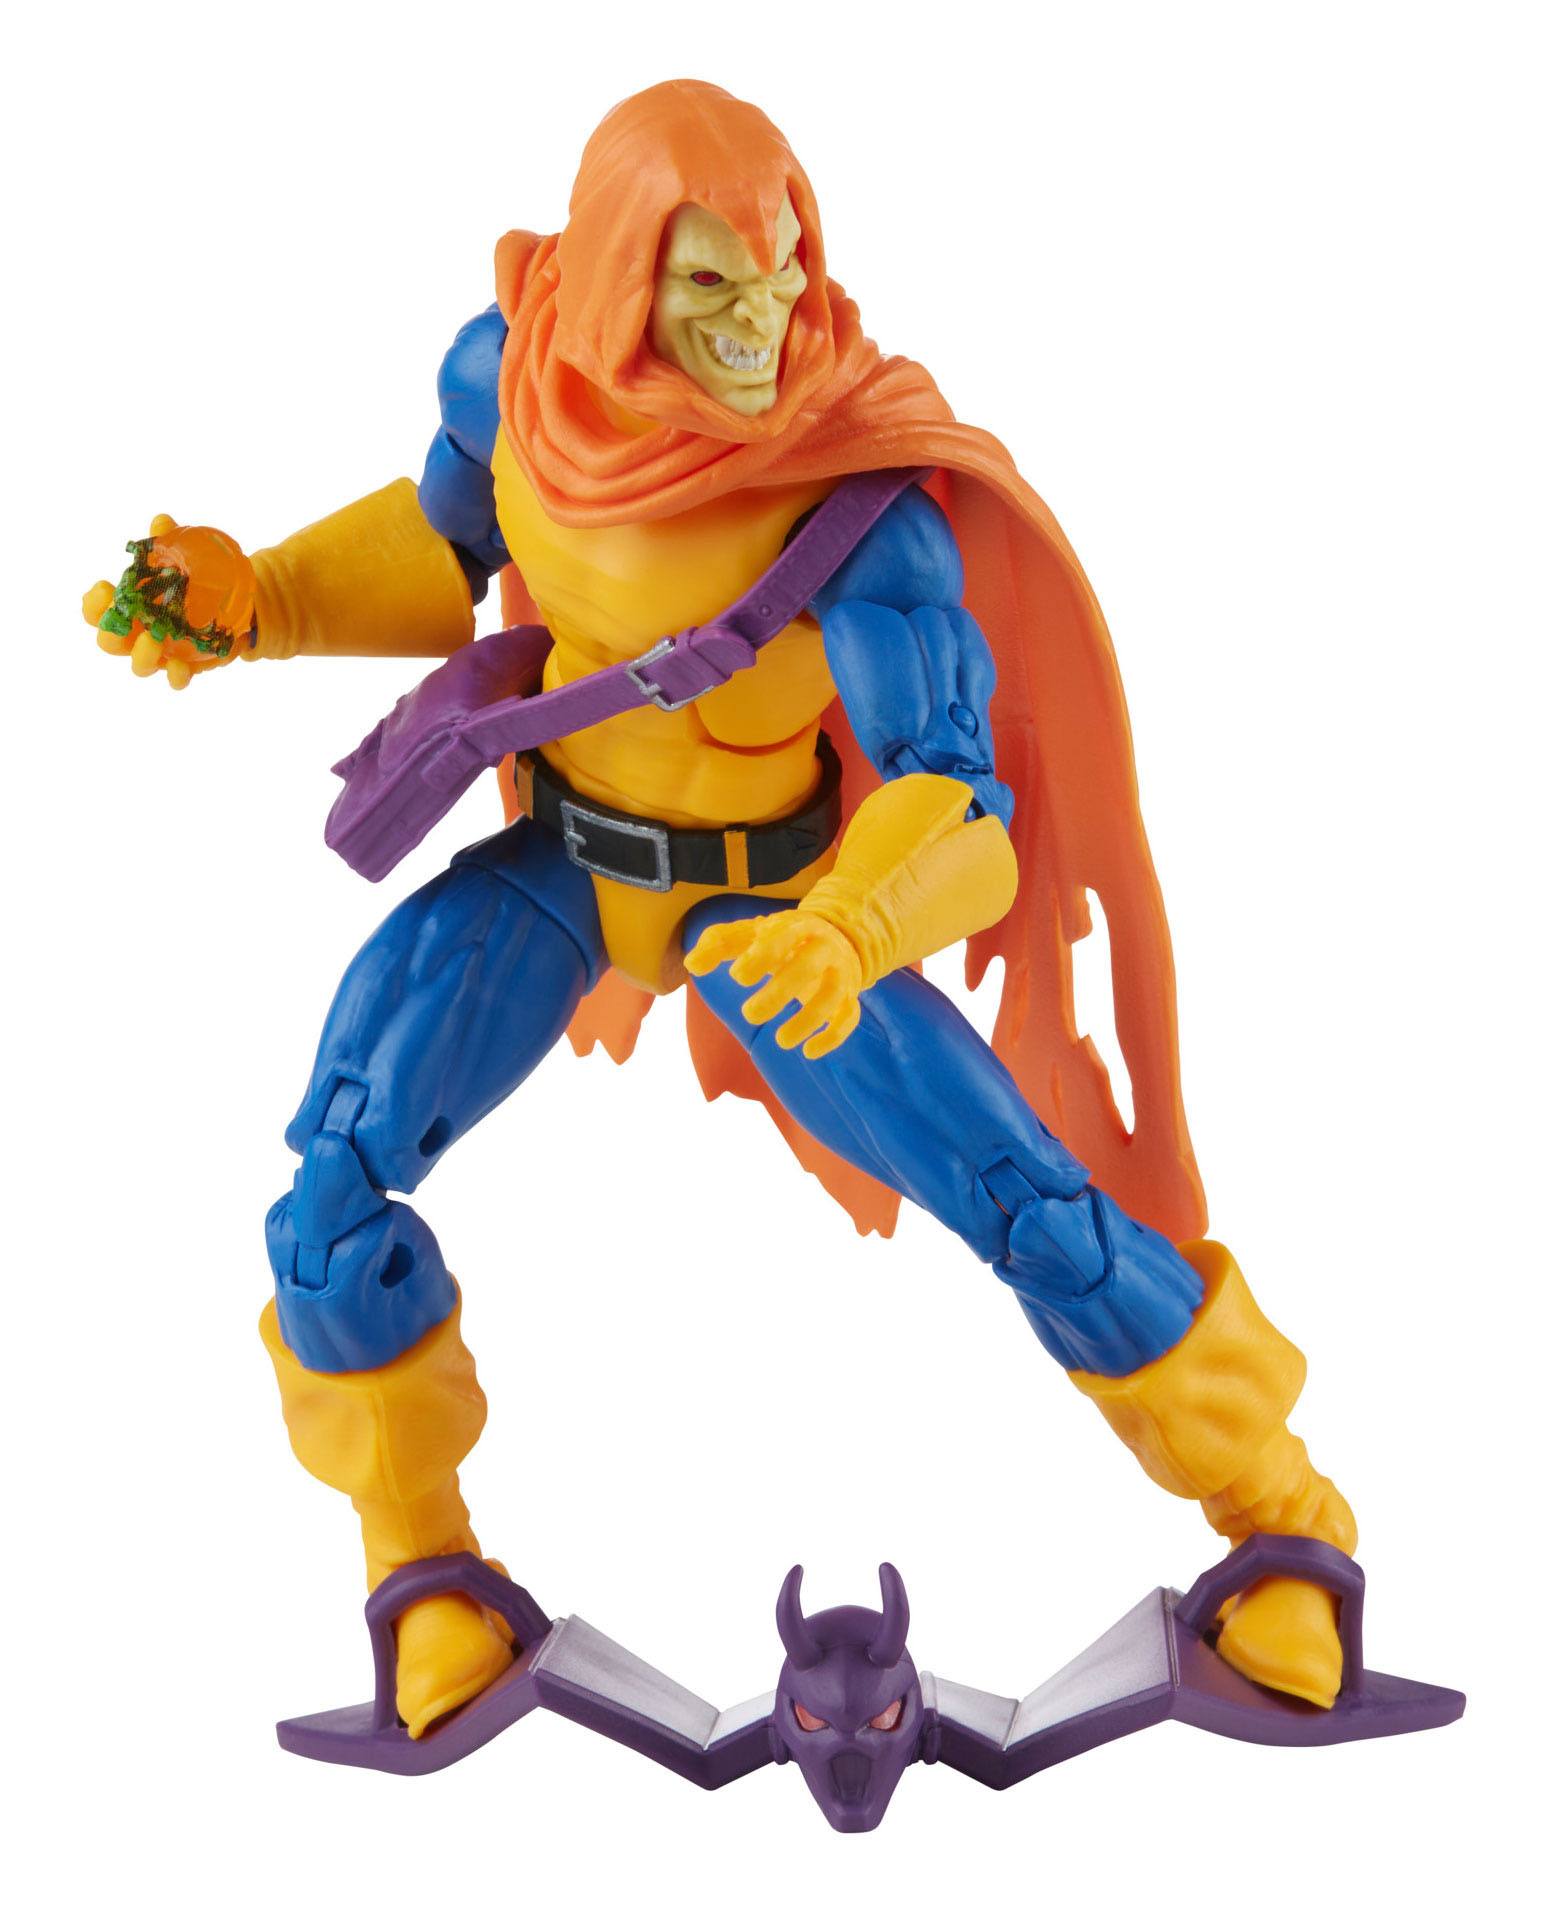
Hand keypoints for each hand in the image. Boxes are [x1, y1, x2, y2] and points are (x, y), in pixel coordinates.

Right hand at [84, 515, 254, 690]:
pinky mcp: (187, 666)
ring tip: (153, 640)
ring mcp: (161, 653)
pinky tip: (181, 668)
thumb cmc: (192, 582)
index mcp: (129, 609)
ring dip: (141, 655)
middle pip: (110, 643)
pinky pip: (175, 679)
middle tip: (121, 621)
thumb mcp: (181, 559)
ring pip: (139, 665)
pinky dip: (176, 676)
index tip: (104, 587)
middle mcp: (138, 634)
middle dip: (110, 634)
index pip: (96, 612)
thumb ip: (167, 541)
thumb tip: (162, 522)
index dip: (93, 605)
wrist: (235, 606)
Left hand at [684, 909, 862, 1057]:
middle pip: (807, 968)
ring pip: (832, 997)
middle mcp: (822, 948)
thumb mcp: (752, 933)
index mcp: (796, 927)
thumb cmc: (781, 938)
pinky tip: (808, 1051)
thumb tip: (692, 963)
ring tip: (780, 1041)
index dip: (761, 956)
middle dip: (779, 994)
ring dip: (807, 1022)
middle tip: (749, 1015)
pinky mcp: (849, 997)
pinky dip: (832, 1038)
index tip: (738, 977)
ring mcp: (839, 973)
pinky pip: (849, 1018)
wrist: (837, 937)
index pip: (783, 936)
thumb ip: (720, 943)